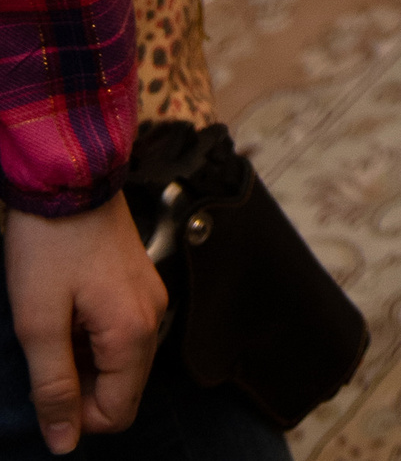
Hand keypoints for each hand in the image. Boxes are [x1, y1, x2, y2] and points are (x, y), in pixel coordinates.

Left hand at [4, 195, 165, 448]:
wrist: (69, 176)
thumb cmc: (49, 247)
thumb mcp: (38, 324)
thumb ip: (53, 388)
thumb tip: (64, 444)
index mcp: (133, 334)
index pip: (116, 413)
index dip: (75, 416)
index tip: (44, 385)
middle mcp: (153, 318)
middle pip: (121, 389)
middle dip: (80, 388)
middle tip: (44, 354)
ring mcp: (150, 297)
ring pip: (120, 362)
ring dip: (83, 362)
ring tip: (53, 327)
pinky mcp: (140, 282)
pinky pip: (121, 333)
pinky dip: (92, 337)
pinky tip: (67, 309)